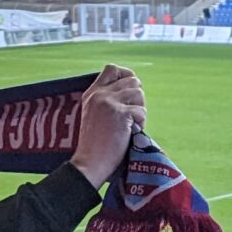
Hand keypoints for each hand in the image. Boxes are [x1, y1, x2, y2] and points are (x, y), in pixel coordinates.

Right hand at [70, 67, 144, 185]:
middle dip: (137, 98)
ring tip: (130, 125)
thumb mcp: (94, 114)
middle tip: (131, 115)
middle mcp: (100, 94)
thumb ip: (107, 100)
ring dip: (140, 110)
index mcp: (92, 93)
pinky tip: (130, 133)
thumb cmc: (95, 144)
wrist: (89, 162)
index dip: (126, 75)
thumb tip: (133, 89)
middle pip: (132, 80)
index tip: (130, 90)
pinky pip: (142, 111)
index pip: (112, 68)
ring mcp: (109, 102)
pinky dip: (141, 123)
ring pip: (139, 93)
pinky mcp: (120, 113)